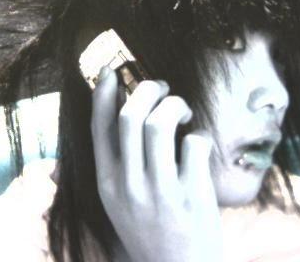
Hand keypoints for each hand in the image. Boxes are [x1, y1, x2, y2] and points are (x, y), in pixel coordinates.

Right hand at [91, 67, 221, 261]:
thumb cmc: (152, 228)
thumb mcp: (120, 201)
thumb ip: (117, 163)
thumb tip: (117, 114)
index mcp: (108, 183)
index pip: (99, 128)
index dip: (104, 94)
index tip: (112, 71)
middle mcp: (130, 185)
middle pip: (131, 116)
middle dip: (148, 90)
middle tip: (163, 89)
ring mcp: (161, 191)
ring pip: (161, 123)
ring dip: (175, 106)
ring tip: (183, 113)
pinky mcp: (192, 195)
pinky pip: (195, 144)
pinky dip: (200, 135)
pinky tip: (199, 146)